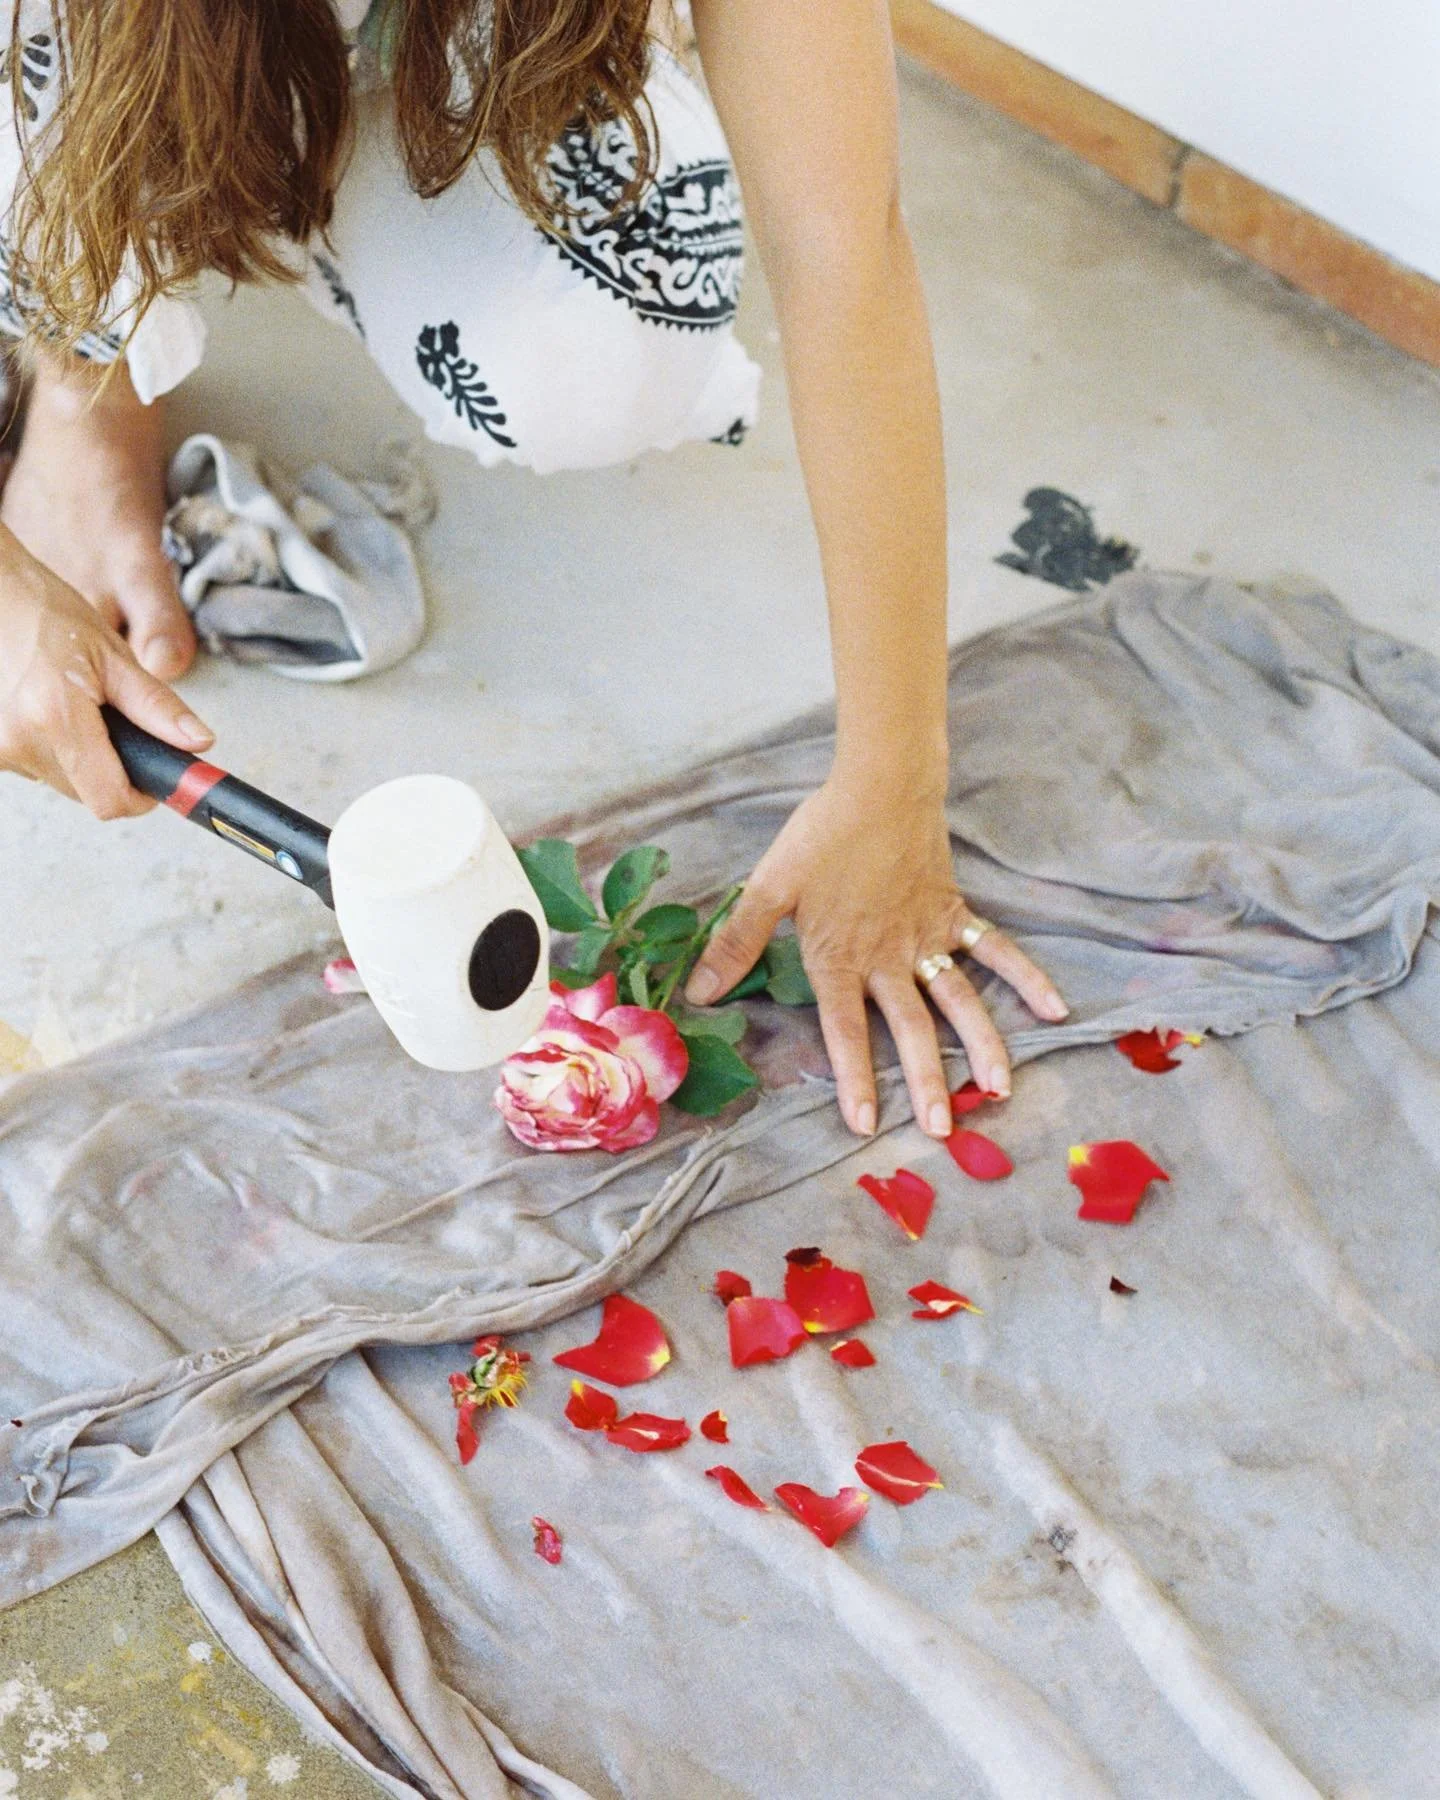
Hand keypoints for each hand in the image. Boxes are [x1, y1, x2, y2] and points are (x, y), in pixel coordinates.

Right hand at [0, 528, 213, 816]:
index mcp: (55, 716)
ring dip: (77, 755)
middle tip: (109, 719)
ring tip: (70, 702)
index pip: (109, 800)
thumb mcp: (112, 655)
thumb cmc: (45, 613)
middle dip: (110, 768)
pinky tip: (45, 706)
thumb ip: (157, 707)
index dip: (140, 796)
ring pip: (59, 780)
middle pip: (86, 793)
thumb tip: (199, 743)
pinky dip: (48, 744)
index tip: (153, 779)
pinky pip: (32, 763)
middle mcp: (17, 739)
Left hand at [683, 768, 1067, 1137]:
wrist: (880, 784)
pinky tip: (1054, 1009)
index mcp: (841, 958)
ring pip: (960, 1000)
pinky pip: (996, 950)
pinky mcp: (955, 914)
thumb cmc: (821, 834)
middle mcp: (889, 958)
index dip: (854, 1078)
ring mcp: (928, 938)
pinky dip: (1026, 976)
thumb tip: (697, 992)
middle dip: (927, 1081)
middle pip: (911, 1028)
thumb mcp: (770, 887)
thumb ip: (738, 942)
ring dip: (981, 1045)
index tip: (863, 1124)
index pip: (846, 1030)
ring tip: (998, 1089)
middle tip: (941, 1129)